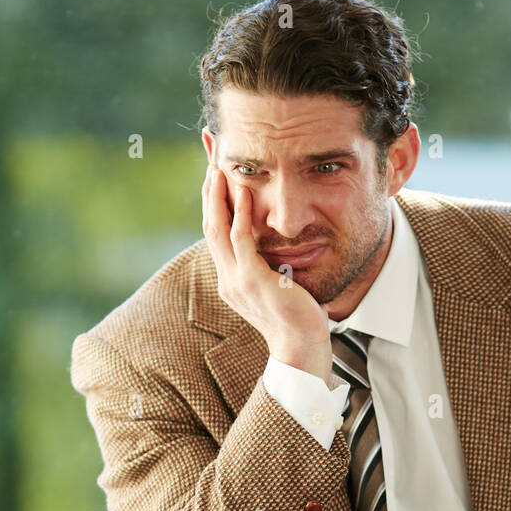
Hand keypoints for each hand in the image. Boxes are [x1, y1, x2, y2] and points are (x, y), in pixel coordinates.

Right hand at [202, 165, 332, 382]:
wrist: (301, 348)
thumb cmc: (297, 320)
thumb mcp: (277, 288)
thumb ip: (269, 266)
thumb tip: (276, 247)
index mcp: (231, 281)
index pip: (216, 235)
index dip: (212, 205)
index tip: (214, 178)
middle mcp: (227, 279)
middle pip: (210, 227)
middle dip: (209, 193)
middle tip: (211, 162)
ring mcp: (236, 280)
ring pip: (218, 229)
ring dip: (218, 196)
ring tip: (219, 168)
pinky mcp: (252, 280)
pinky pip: (241, 239)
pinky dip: (241, 213)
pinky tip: (245, 190)